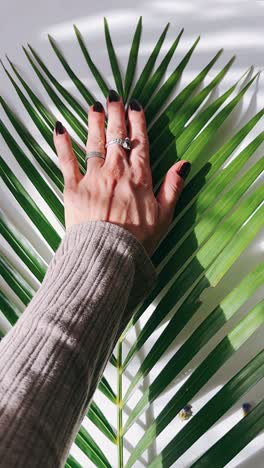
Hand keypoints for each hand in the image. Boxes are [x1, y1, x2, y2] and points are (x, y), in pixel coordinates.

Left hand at [53, 91, 190, 256]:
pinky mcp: (73, 187)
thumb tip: (184, 164)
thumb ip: (173, 188)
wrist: (107, 255)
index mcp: (139, 177)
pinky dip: (62, 143)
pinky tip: (59, 127)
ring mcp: (93, 177)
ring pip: (94, 142)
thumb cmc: (137, 240)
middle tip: (113, 96)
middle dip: (115, 112)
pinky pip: (67, 160)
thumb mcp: (164, 216)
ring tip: (94, 105)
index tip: (135, 105)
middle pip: (116, 135)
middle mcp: (116, 171)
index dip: (137, 121)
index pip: (139, 142)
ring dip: (94, 121)